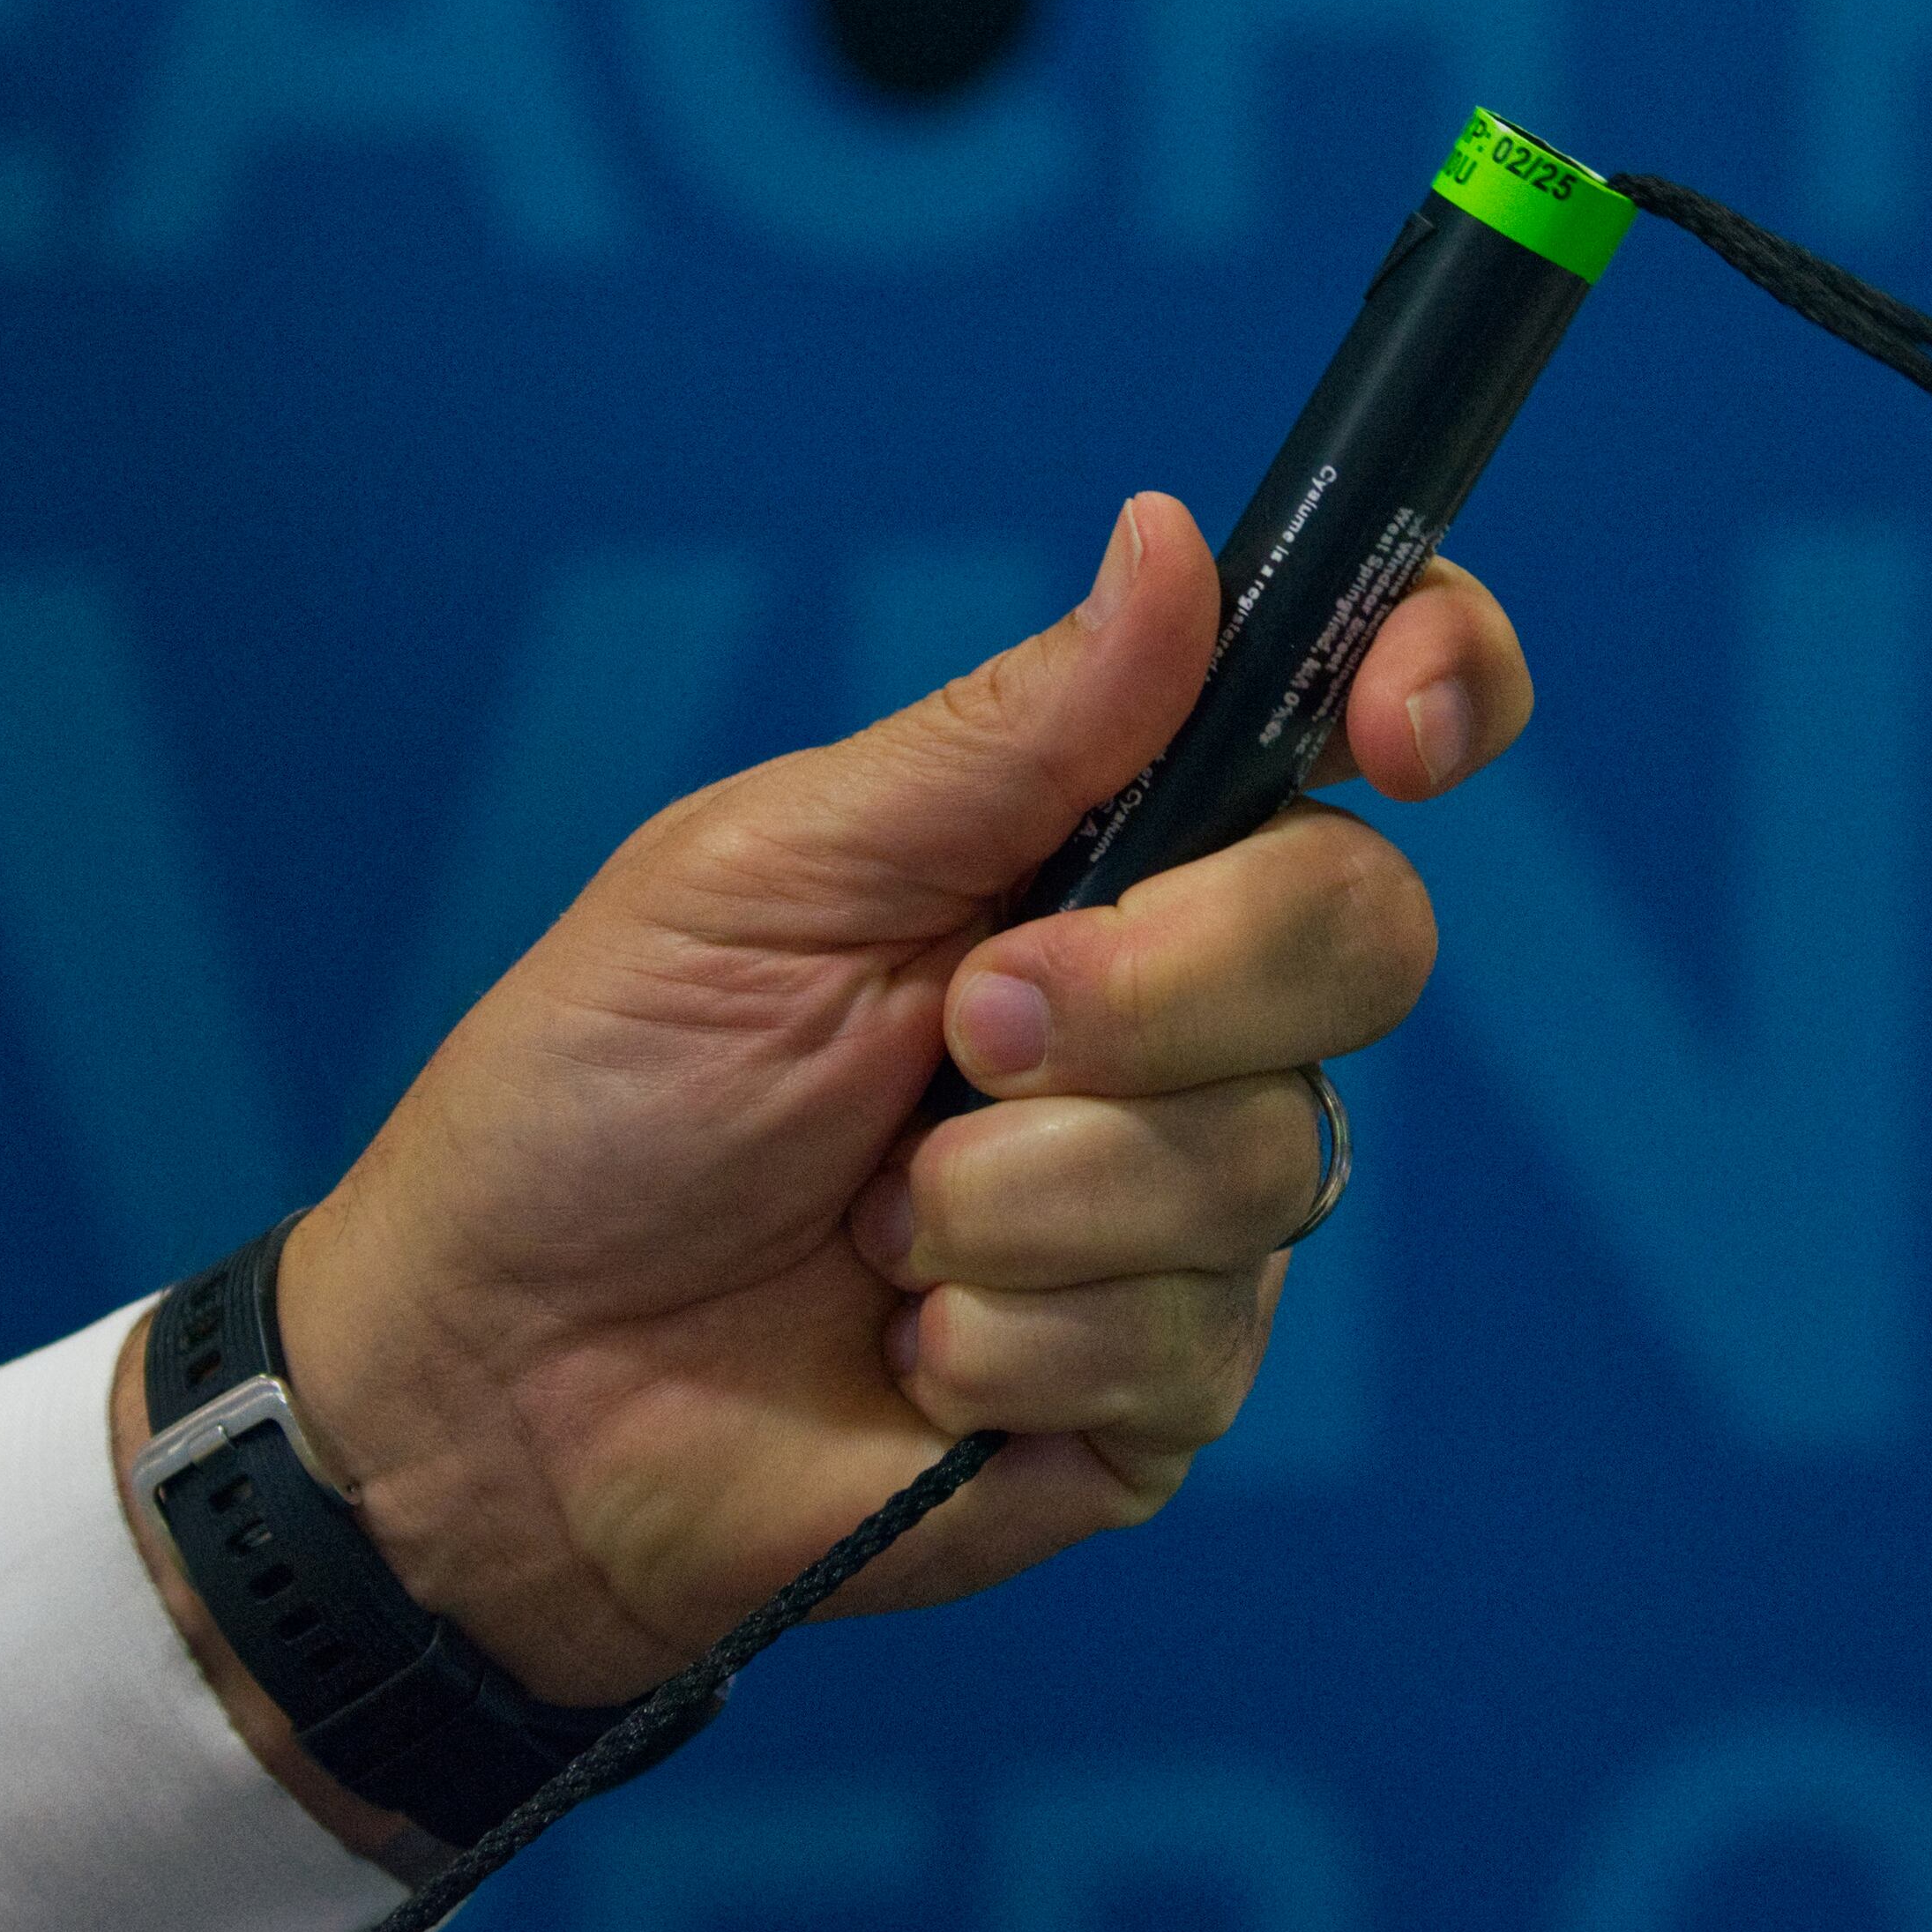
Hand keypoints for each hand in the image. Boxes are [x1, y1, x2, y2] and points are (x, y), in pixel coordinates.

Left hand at [112, 492, 1531, 1821]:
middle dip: (1154, 984)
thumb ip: (1002, 737)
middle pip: (1361, 931)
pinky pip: (1197, 1338)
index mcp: (1096, 840)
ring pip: (1271, 1155)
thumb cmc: (597, 1100)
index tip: (1403, 727)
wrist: (495, 1391)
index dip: (1436, 679)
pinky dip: (1008, 1338)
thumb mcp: (766, 875)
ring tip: (869, 1222)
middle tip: (959, 1025)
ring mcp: (1187, 1205)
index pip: (1350, 714)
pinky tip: (904, 1345)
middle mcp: (1181, 1007)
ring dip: (1023, 1193)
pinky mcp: (1163, 1387)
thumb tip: (1178, 540)